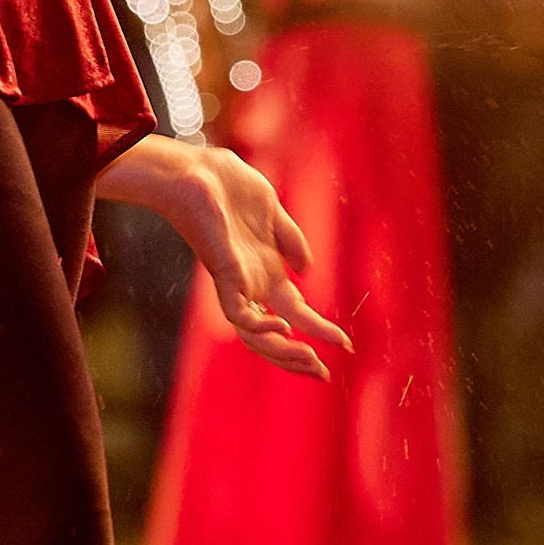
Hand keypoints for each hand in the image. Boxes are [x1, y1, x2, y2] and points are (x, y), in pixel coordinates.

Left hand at [95, 136, 350, 379]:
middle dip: (299, 358)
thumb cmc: (227, 186)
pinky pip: (237, 313)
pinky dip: (260, 325)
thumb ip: (290, 239)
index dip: (319, 330)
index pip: (296, 313)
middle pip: (276, 335)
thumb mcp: (272, 211)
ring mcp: (236, 281)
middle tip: (324, 374)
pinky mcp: (223, 272)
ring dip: (283, 352)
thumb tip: (308, 271)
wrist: (197, 170)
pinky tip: (284, 325)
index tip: (346, 344)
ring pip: (255, 335)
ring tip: (312, 360)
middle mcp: (251, 283)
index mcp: (266, 272)